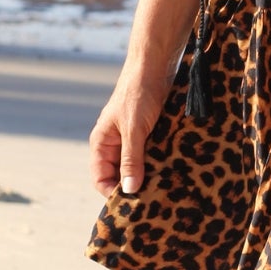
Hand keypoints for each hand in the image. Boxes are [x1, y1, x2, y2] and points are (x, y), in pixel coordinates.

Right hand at [88, 64, 175, 196]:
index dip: (113, 192)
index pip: (100, 178)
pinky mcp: (148, 134)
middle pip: (119, 175)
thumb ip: (131, 159)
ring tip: (162, 188)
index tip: (133, 203)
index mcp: (102, 142)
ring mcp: (132, 139)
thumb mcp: (134, 129)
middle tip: (151, 199)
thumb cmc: (139, 93)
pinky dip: (157, 164)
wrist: (155, 66)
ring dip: (147, 176)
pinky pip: (150, 156)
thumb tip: (129, 189)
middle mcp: (114, 143)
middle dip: (132, 187)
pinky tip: (170, 172)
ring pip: (136, 167)